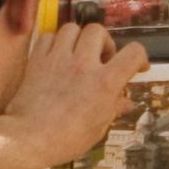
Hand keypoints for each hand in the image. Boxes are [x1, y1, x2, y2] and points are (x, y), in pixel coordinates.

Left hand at [0, 24, 149, 168]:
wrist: (28, 139)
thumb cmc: (62, 139)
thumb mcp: (98, 128)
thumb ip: (113, 109)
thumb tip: (125, 104)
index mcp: (104, 83)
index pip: (133, 53)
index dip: (140, 57)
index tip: (137, 64)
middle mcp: (83, 65)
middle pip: (99, 31)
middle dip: (104, 43)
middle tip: (102, 58)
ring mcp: (59, 60)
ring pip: (73, 28)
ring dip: (78, 39)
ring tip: (78, 54)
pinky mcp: (38, 61)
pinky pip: (48, 36)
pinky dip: (55, 42)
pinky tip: (57, 56)